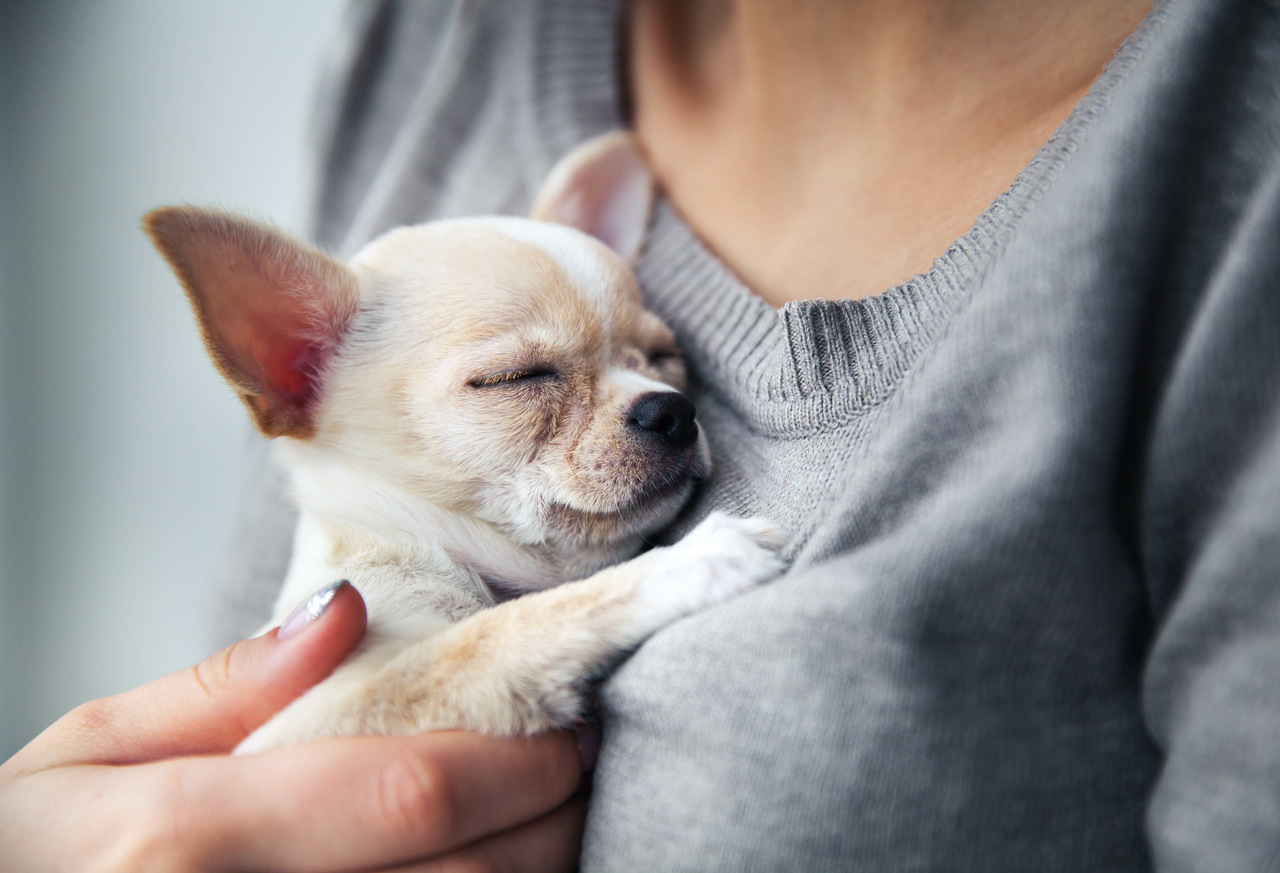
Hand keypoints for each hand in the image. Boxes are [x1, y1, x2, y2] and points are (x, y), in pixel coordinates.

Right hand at [0, 582, 587, 871]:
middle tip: (574, 769)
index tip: (565, 731)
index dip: (517, 762)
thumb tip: (347, 614)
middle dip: (550, 821)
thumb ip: (225, 686)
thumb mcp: (88, 751)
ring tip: (542, 823)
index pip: (411, 791)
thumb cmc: (34, 856)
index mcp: (188, 838)